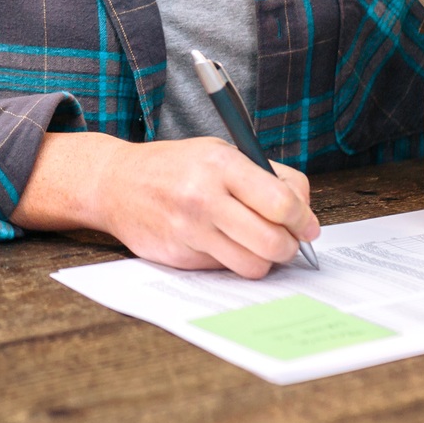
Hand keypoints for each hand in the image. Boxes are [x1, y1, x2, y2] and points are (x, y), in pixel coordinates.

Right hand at [94, 137, 319, 277]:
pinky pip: (224, 270)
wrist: (116, 183)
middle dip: (290, 246)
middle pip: (273, 241)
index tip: (308, 226)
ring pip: (253, 265)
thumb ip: (264, 177)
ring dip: (264, 260)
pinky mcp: (178, 256)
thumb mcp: (220, 152)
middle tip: (287, 241)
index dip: (304, 219)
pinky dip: (231, 261)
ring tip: (257, 245)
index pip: (282, 202)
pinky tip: (220, 242)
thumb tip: (305, 213)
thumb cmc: (175, 167)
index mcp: (220, 163)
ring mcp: (189, 229)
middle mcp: (204, 196)